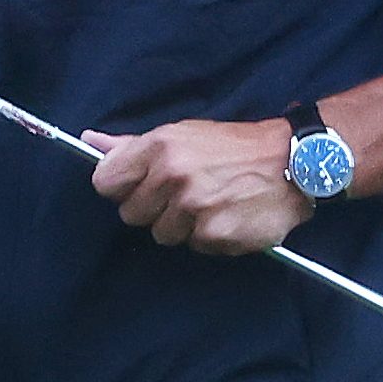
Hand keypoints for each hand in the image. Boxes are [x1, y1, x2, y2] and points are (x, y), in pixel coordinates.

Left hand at [83, 118, 312, 254]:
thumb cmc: (231, 146)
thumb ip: (132, 145)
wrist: (292, 162)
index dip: (120, 187)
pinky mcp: (216, 235)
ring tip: (209, 203)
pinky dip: (209, 236)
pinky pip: (195, 246)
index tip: (138, 186)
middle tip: (183, 192)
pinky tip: (227, 216)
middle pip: (130, 214)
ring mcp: (194, 209)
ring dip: (181, 225)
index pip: (105, 182)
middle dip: (153, 208)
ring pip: (161, 235)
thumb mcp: (181, 134)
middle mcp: (173, 177)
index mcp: (160, 147)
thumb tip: (90, 140)